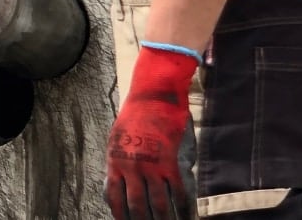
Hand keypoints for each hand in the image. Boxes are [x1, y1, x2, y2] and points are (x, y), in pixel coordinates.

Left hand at [105, 47, 197, 218]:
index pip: (113, 198)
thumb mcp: (117, 138)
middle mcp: (130, 167)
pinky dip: (184, 208)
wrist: (152, 95)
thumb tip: (121, 184)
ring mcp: (150, 166)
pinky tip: (188, 216)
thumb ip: (119, 162)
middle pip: (136, 207)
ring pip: (158, 205)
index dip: (120, 216)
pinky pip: (179, 192)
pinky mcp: (170, 162)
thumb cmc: (135, 115)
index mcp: (114, 161)